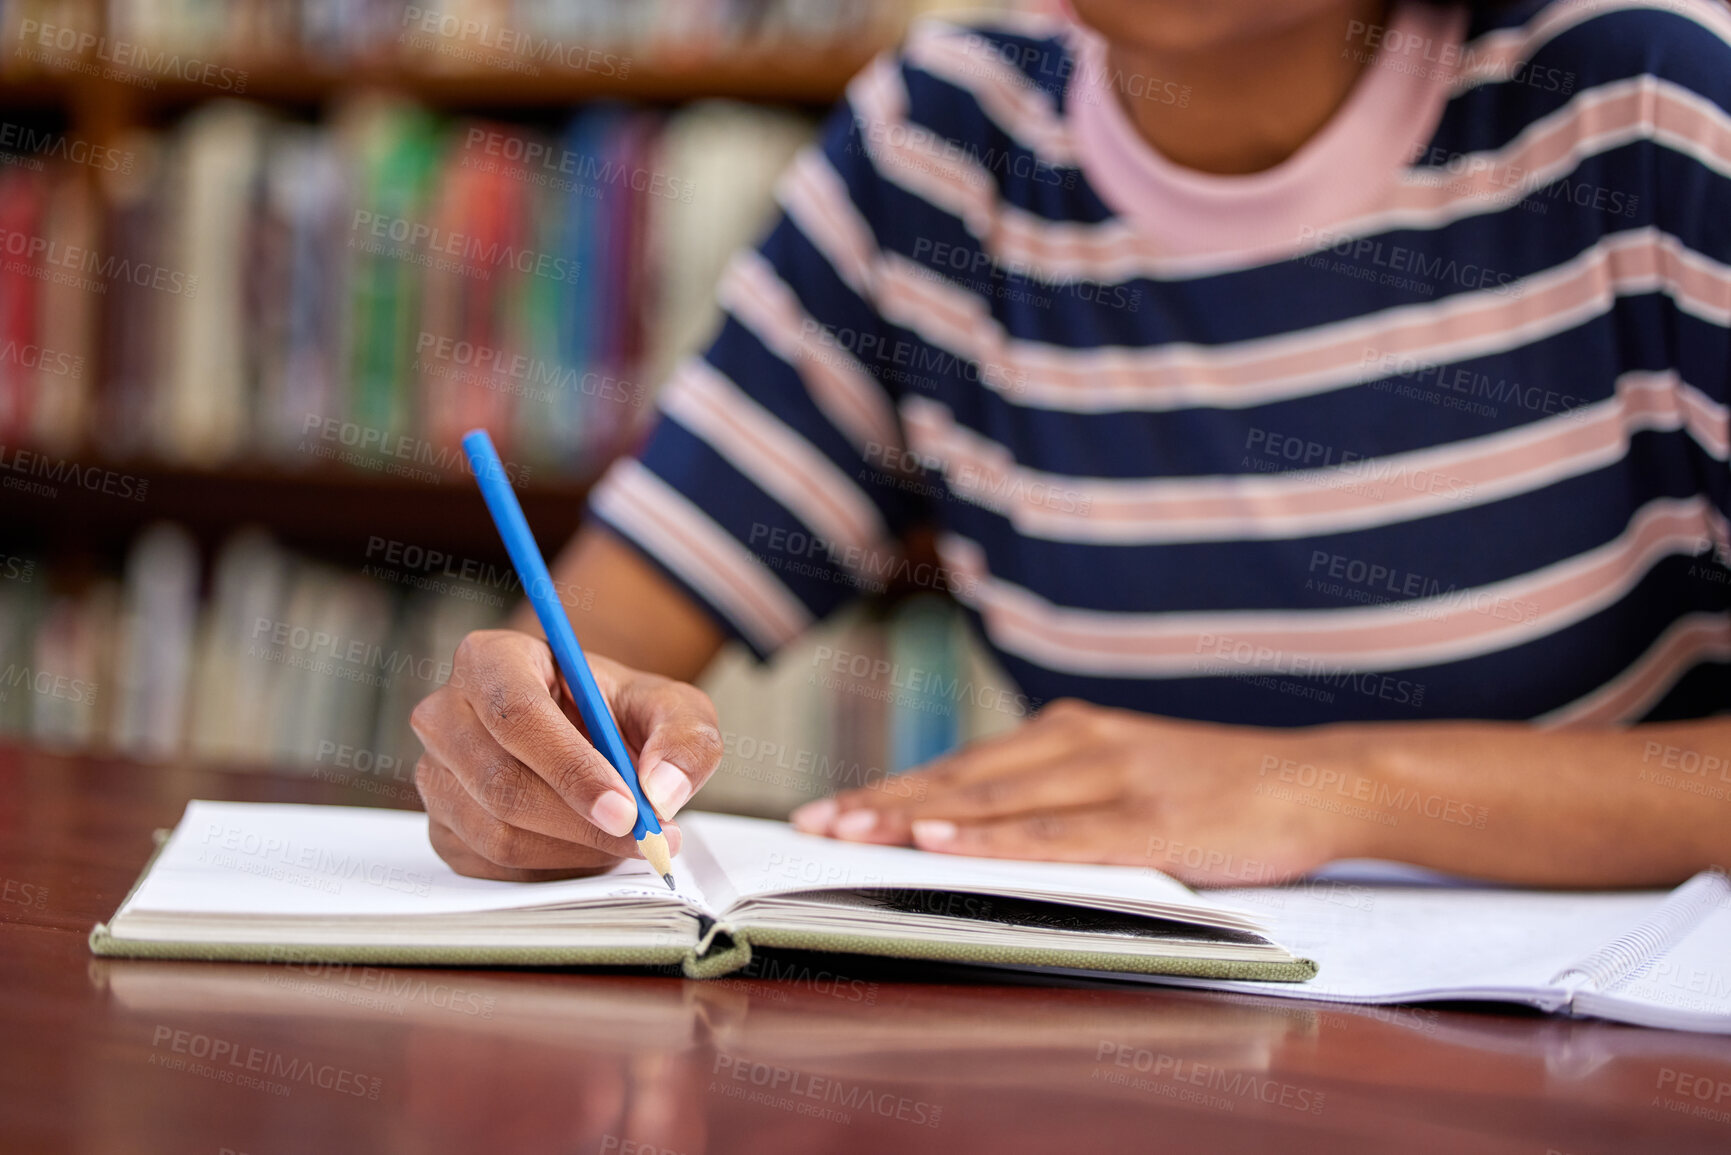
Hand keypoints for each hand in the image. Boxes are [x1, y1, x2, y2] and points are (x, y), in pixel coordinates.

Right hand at [410, 629, 722, 880]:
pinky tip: (587, 847)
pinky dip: (552, 869)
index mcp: (491, 659)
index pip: (516, 715)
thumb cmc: (617, 712)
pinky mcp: (442, 827)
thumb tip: (662, 791)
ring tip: (626, 841)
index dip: (570, 767)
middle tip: (648, 840)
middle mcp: (447, 713)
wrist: (589, 736)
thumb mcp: (670, 707)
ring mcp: (436, 773)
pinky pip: (492, 867)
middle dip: (582, 823)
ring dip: (574, 850)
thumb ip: (683, 737)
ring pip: (497, 833)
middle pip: (501, 782)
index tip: (627, 808)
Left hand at [789, 699, 1357, 884]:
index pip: (964, 763)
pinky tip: (942, 839)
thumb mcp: (1129, 775)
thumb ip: (1063, 790)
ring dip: (915, 815)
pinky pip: (1053, 834)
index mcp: (1072, 732)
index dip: (893, 785)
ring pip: (992, 799)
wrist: (1316, 780)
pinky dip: (990, 838)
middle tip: (813, 821)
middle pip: (961, 775)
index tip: (832, 804)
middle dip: (881, 800)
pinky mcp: (1147, 821)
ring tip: (850, 830)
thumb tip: (984, 820)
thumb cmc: (1219, 787)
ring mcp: (1111, 779)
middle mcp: (1080, 742)